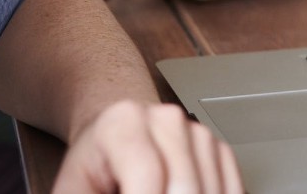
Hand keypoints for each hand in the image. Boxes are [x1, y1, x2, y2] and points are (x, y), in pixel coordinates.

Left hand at [53, 101, 242, 193]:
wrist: (117, 134)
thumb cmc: (96, 164)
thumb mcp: (75, 186)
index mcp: (123, 123)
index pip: (146, 177)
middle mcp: (167, 120)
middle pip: (186, 188)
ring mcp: (199, 134)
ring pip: (211, 192)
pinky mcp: (220, 151)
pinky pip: (231, 190)